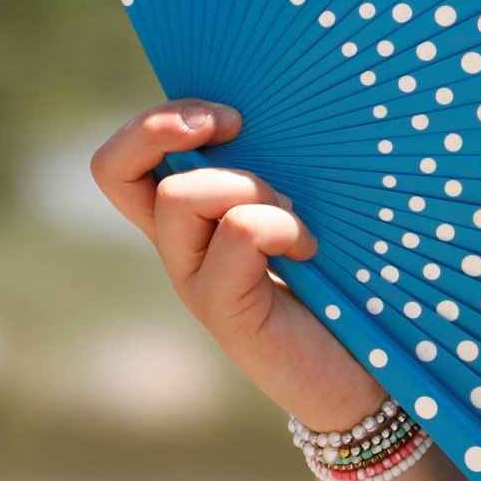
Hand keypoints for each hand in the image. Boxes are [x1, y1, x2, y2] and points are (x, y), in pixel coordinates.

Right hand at [90, 99, 384, 430]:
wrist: (367, 374)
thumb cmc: (347, 284)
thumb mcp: (307, 209)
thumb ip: (281, 168)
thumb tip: (286, 105)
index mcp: (192, 219)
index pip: (124, 163)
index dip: (151, 123)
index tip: (226, 114)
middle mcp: (180, 248)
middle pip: (113, 170)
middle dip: (162, 125)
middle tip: (234, 124)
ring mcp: (195, 281)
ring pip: (181, 195)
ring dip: (248, 185)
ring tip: (295, 214)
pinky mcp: (225, 311)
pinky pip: (238, 234)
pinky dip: (281, 226)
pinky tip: (309, 251)